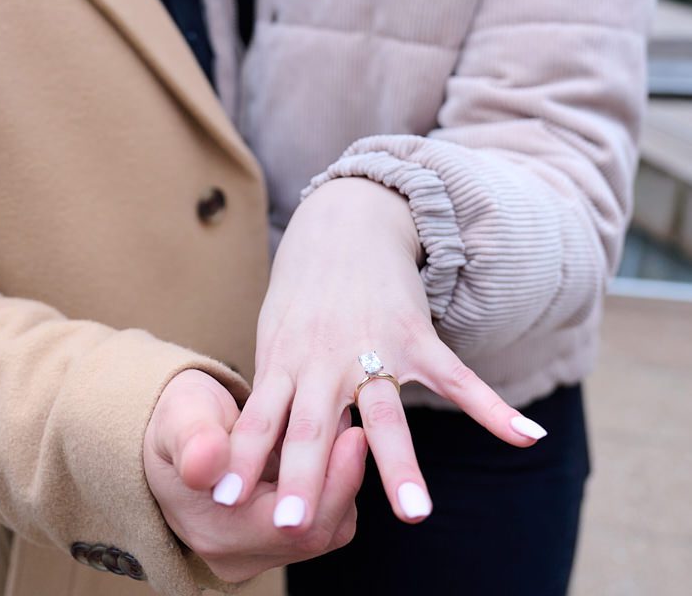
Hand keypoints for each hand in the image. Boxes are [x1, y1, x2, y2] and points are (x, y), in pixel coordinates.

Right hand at [143, 367, 365, 581]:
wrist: (177, 428)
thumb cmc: (179, 418)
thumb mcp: (179, 417)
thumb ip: (194, 439)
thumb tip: (207, 462)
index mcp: (214, 530)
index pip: (291, 527)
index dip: (330, 484)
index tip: (351, 433)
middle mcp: (238, 553)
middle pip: (316, 533)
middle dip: (343, 480)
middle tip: (357, 430)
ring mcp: (259, 549)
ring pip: (326, 527)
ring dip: (340, 480)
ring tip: (343, 432)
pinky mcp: (276, 536)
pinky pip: (321, 517)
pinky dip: (330, 482)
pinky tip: (329, 446)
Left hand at [213, 179, 547, 530]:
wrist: (344, 220)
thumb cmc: (304, 291)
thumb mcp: (276, 336)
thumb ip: (275, 393)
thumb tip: (257, 456)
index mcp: (286, 359)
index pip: (261, 418)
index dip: (242, 458)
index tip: (224, 501)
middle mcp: (326, 358)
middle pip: (314, 425)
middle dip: (302, 476)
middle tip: (292, 527)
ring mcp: (375, 347)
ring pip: (386, 412)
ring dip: (399, 464)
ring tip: (416, 516)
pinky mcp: (417, 336)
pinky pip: (457, 377)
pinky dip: (492, 407)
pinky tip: (525, 436)